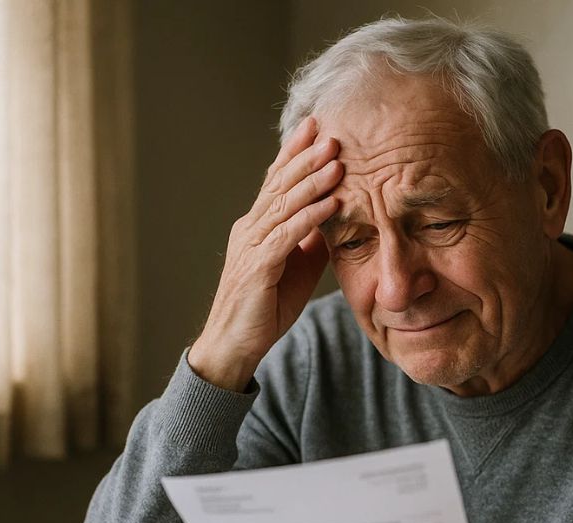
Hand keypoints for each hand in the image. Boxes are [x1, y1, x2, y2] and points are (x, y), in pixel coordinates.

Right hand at [188, 116, 343, 389]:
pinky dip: (310, 218)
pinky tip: (332, 204)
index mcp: (257, 227)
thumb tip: (332, 217)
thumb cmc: (264, 309)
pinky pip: (287, 236)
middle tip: (329, 132)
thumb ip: (309, 240)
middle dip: (305, 157)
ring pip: (283, 205)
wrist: (235, 345)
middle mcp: (250, 230)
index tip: (315, 128)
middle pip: (279, 185)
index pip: (276, 182)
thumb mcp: (295, 267)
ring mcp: (251, 247)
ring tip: (337, 160)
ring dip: (312, 181)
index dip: (294, 153)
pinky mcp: (257, 268)